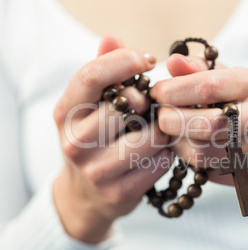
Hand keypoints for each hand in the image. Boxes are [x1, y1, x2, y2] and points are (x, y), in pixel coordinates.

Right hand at [53, 36, 170, 243]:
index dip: (125, 60)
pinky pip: (161, 161)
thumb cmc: (93, 141)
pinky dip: (166, 153)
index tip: (149, 59)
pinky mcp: (120, 192)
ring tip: (154, 130)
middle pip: (128, 104)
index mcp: (65, 114)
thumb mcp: (86, 108)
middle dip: (147, 101)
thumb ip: (100, 71)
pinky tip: (156, 154)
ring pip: (151, 135)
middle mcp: (75, 142)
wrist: (86, 196)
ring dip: (161, 129)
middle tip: (147, 108)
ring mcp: (97, 170)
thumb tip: (113, 38)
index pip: (92, 76)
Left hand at [151, 54, 247, 217]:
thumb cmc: (242, 104)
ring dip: (178, 144)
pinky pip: (211, 171)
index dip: (174, 91)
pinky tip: (190, 149)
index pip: (207, 85)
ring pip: (204, 153)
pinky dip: (192, 162)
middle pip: (207, 124)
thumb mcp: (225, 79)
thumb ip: (197, 70)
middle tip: (160, 118)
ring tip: (173, 134)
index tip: (156, 94)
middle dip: (172, 121)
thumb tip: (172, 62)